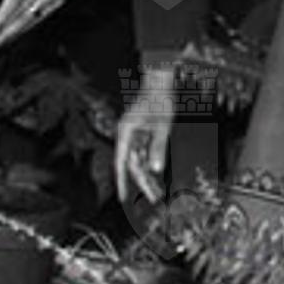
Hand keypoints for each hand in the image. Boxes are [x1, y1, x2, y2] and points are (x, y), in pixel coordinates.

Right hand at [113, 61, 176, 204]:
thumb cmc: (159, 101)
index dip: (122, 181)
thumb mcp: (162, 125)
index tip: (122, 198)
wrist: (161, 84)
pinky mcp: (142, 135)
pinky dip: (151, 166)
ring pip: (139, 162)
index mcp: (126, 133)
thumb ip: (157, 147)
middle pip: (133, 165)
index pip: (121, 162)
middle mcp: (127, 136)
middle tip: (154, 199)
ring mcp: (135, 136)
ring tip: (158, 194)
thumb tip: (155, 169)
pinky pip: (145, 155)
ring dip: (148, 177)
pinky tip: (158, 178)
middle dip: (142, 183)